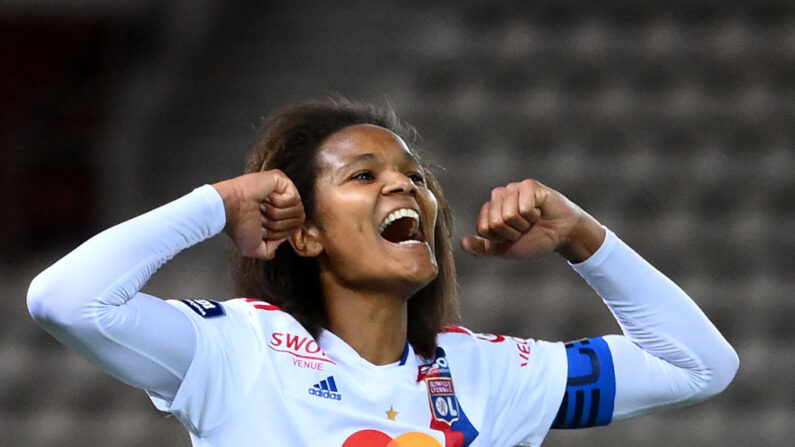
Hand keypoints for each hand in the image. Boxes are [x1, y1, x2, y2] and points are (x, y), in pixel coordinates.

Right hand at [213, 170, 304, 259]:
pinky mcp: (281, 180)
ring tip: (262, 208)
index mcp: (276, 214)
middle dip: (279, 225)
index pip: (294, 228)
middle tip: (261, 218)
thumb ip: (270, 250)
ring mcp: (281, 189)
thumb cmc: (238, 226)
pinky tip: (265, 199)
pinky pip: (294, 198)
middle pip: (298, 220)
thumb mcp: (254, 248)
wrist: (228, 209)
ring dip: (277, 214)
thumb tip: (283, 240)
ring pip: (297, 209)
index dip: (279, 233)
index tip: (261, 228)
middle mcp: (280, 201)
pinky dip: (278, 203)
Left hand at [460, 179, 604, 261]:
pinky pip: (524, 207)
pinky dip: (534, 216)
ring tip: (533, 220)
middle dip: (513, 232)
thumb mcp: (504, 249)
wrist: (562, 235)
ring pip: (509, 215)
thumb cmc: (533, 240)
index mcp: (490, 210)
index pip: (483, 228)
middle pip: (495, 222)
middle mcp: (499, 196)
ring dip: (525, 225)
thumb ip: (482, 248)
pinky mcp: (529, 185)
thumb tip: (462, 243)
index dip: (500, 238)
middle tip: (525, 228)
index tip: (512, 236)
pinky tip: (540, 211)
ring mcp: (513, 189)